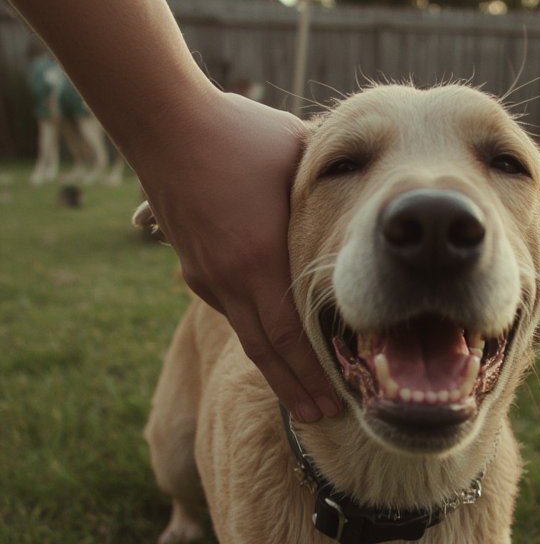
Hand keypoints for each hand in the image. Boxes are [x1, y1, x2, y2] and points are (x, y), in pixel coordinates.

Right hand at [133, 89, 340, 422]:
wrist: (163, 124)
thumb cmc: (239, 134)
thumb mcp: (297, 158)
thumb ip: (329, 190)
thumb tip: (372, 195)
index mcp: (260, 261)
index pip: (291, 339)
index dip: (315, 376)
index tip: (339, 404)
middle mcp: (231, 280)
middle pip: (268, 354)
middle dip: (296, 390)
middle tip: (322, 419)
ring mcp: (207, 275)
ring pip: (247, 335)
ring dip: (274, 366)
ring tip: (299, 392)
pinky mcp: (194, 265)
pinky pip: (231, 310)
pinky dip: (255, 332)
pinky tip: (271, 342)